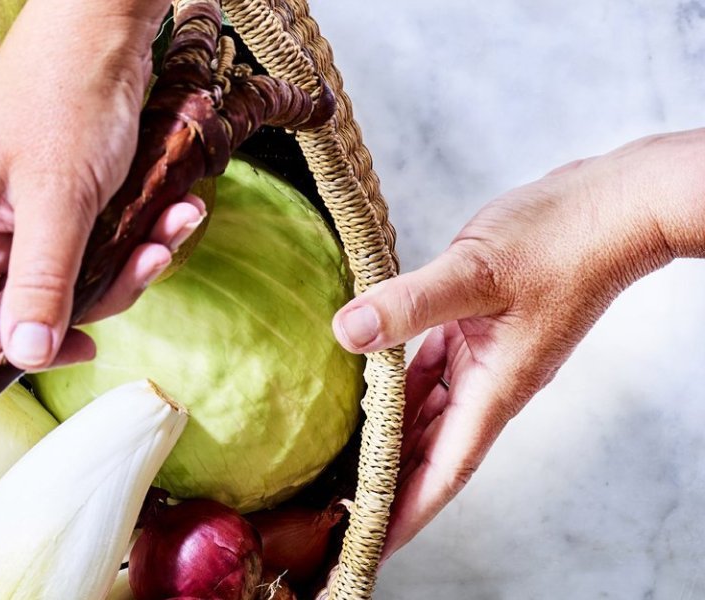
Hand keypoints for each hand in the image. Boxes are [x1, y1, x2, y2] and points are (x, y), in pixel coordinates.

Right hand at [0, 0, 202, 370]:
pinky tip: (177, 207)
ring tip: (175, 224)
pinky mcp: (65, 197)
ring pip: (76, 275)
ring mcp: (24, 211)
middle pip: (31, 305)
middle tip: (148, 264)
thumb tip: (26, 358)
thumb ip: (41, 283)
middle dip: (101, 291)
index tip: (82, 347)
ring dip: (133, 259)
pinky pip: (99, 241)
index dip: (16, 350)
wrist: (102, 24)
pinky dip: (141, 231)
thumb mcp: (58, 199)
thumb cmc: (64, 94)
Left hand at [329, 130, 704, 556]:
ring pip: (425, 412)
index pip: (442, 470)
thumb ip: (409, 304)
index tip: (368, 548)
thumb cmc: (561, 238)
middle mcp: (489, 383)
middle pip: (429, 453)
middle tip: (336, 516)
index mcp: (494, 388)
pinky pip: (427, 369)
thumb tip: (347, 333)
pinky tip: (360, 384)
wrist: (612, 205)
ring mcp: (486, 356)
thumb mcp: (475, 270)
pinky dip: (395, 384)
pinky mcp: (478, 325)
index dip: (404, 512)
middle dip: (387, 488)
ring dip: (388, 439)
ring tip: (340, 466)